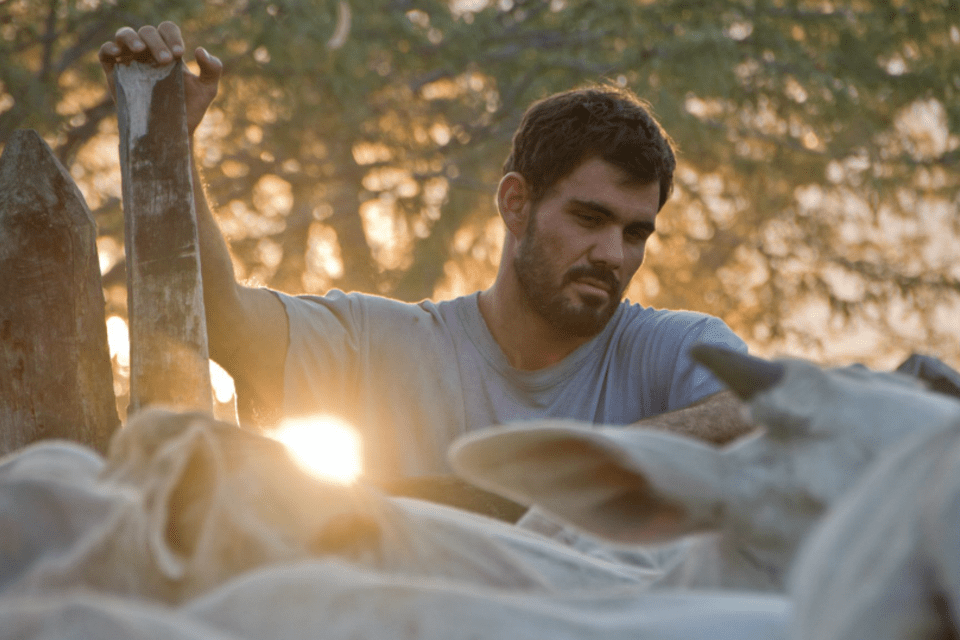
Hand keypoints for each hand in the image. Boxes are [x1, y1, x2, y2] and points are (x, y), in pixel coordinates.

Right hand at [99, 21, 221, 133]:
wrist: (170, 133)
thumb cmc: (188, 108)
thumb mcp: (207, 89)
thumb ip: (213, 69)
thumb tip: (200, 50)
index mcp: (168, 50)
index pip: (167, 30)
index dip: (172, 36)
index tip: (180, 54)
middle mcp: (148, 52)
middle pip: (147, 32)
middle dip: (157, 42)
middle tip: (167, 60)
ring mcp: (129, 60)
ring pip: (124, 35)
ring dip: (131, 38)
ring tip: (139, 49)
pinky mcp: (114, 73)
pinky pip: (105, 53)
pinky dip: (108, 48)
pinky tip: (118, 53)